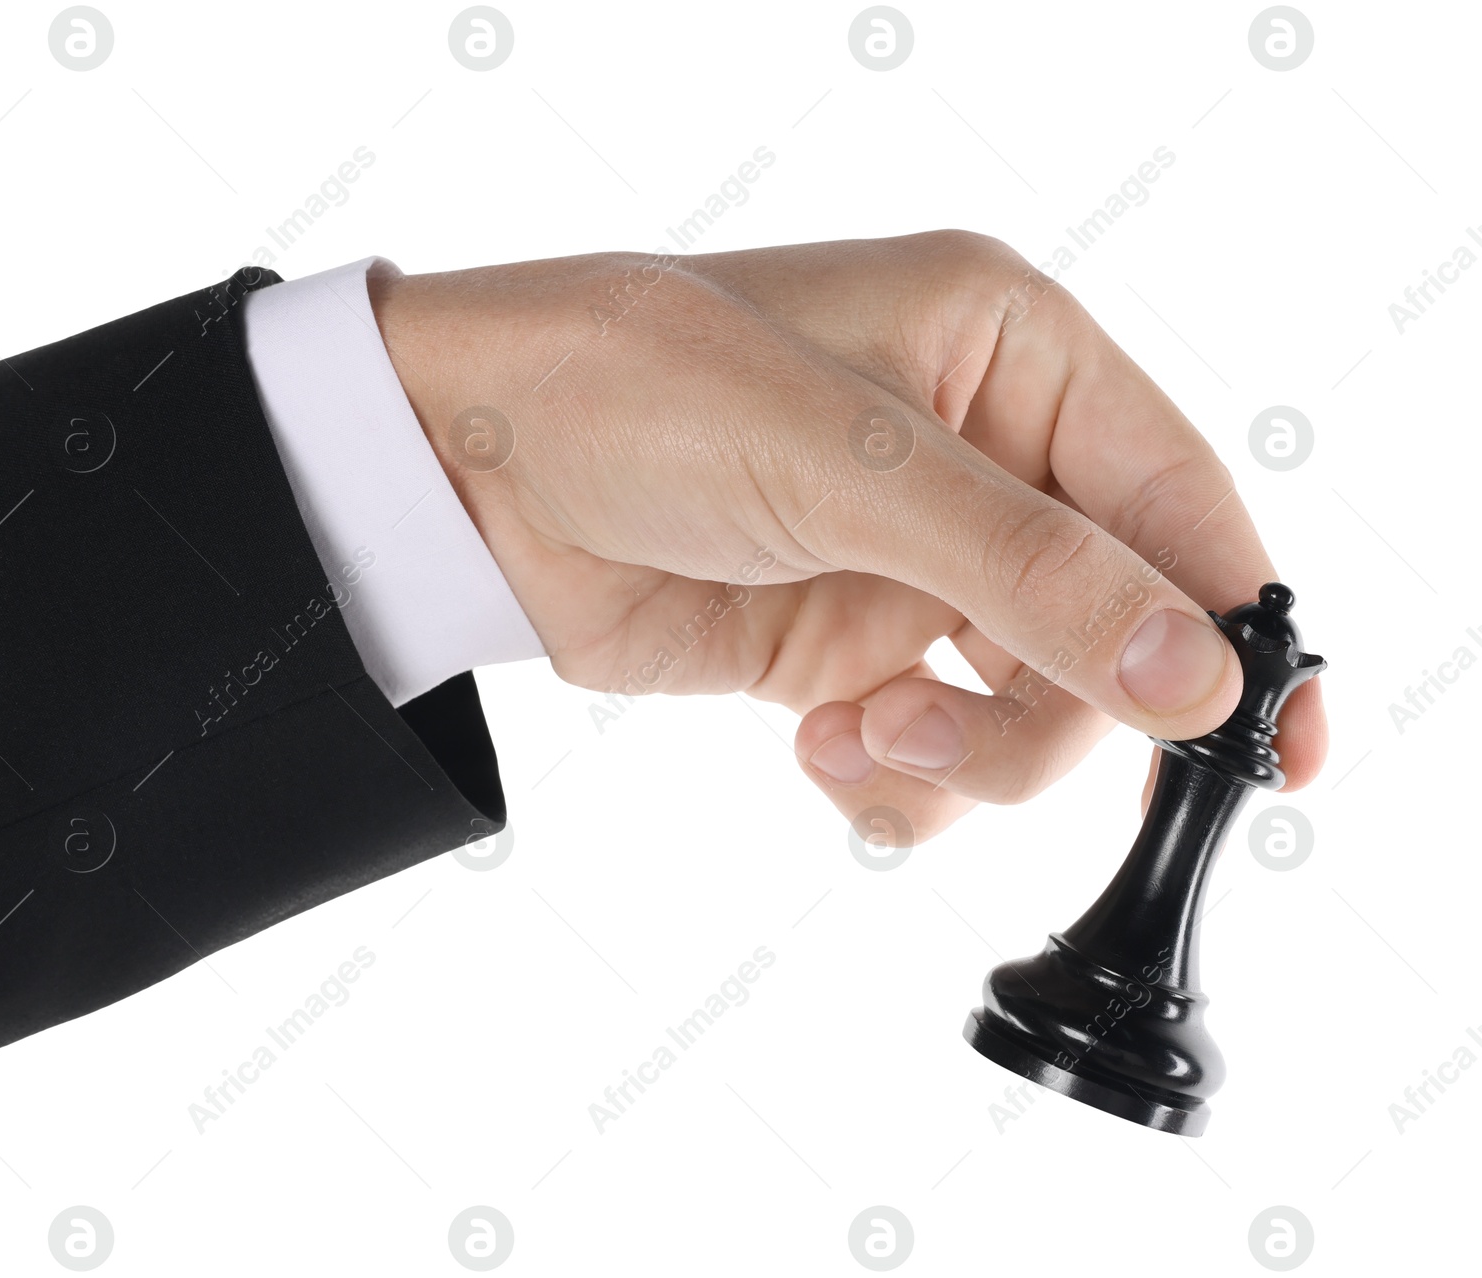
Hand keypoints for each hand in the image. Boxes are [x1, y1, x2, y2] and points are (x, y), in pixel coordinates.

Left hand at [367, 232, 1327, 843]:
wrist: (467, 472)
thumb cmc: (636, 390)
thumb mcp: (847, 465)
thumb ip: (1028, 568)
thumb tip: (1193, 669)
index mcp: (1011, 354)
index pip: (1177, 500)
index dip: (1231, 624)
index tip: (1269, 748)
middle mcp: (982, 457)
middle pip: (1110, 628)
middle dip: (1050, 715)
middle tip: (944, 741)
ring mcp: (917, 562)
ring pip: (1029, 707)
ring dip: (963, 760)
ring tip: (859, 744)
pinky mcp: (853, 646)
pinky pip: (936, 750)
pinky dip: (901, 787)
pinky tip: (830, 763)